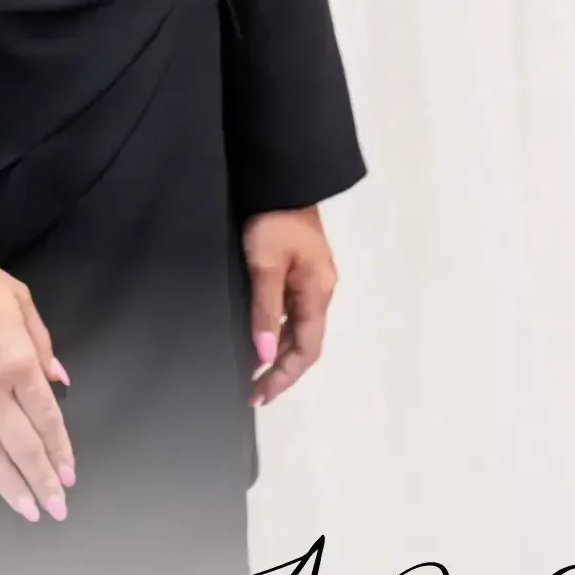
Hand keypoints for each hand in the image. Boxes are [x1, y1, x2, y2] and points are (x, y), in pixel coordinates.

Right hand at [0, 257, 75, 522]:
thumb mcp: (19, 298)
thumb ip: (41, 341)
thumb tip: (59, 379)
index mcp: (19, 363)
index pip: (47, 418)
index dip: (60, 450)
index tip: (69, 477)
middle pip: (23, 446)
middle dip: (42, 481)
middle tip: (56, 510)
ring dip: (9, 486)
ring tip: (26, 512)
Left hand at [242, 206, 337, 407]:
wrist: (282, 179)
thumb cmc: (272, 221)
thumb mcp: (264, 265)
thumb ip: (264, 310)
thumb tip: (263, 356)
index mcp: (317, 293)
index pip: (306, 349)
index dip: (284, 376)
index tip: (260, 396)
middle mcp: (320, 291)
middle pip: (305, 343)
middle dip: (281, 370)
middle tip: (254, 391)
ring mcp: (312, 280)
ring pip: (298, 328)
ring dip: (279, 352)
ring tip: (254, 371)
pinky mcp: (300, 269)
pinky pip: (292, 311)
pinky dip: (277, 330)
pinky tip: (260, 335)